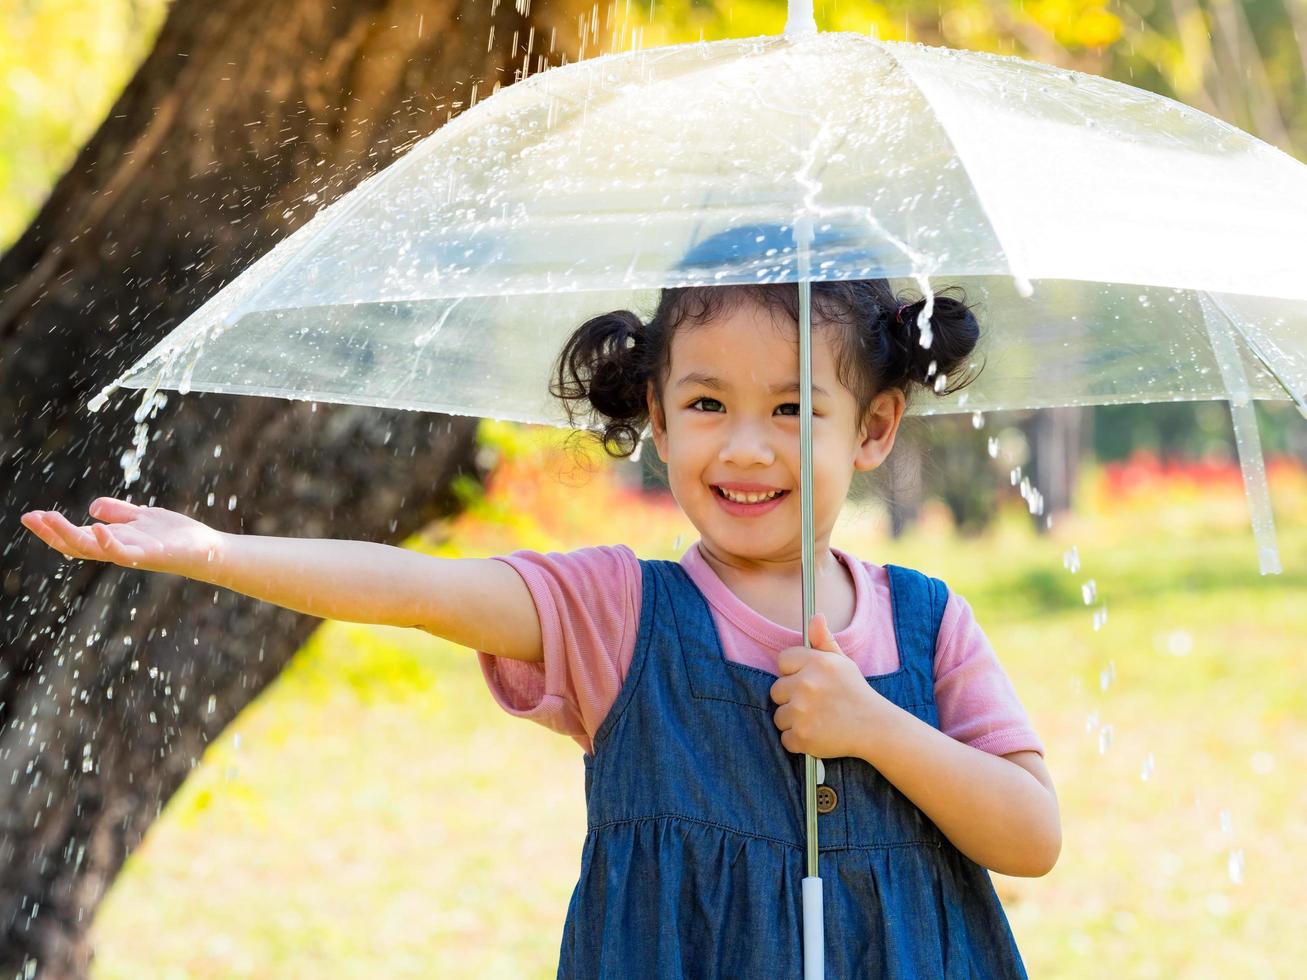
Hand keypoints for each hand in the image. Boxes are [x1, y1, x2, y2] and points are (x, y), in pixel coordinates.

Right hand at [20, 497, 223, 575]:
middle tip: (30, 517)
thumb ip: (119, 513)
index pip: (75, 537)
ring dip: (69, 534)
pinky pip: (124, 552)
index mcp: (114, 540)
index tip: (30, 516)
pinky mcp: (151, 555)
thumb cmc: (176, 536)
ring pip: (93, 548)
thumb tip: (92, 507)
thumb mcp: (142, 518)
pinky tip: (97, 527)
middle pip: (76, 545)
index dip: (52, 529)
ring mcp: (133, 553)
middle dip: (51, 532)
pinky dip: (109, 542)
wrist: (208, 550)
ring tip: (50, 518)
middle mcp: (118, 549)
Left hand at [769, 612, 887, 759]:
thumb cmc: (856, 693)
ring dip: (794, 721)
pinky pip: (786, 738)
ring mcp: (802, 711)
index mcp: (816, 662)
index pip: (783, 661)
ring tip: (818, 720)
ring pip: (779, 716)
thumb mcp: (843, 663)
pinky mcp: (802, 736)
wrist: (875, 728)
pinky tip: (817, 734)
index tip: (809, 681)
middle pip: (776, 690)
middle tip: (816, 704)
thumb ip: (824, 640)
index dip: (793, 672)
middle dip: (791, 698)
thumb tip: (815, 616)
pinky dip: (798, 740)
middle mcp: (806, 684)